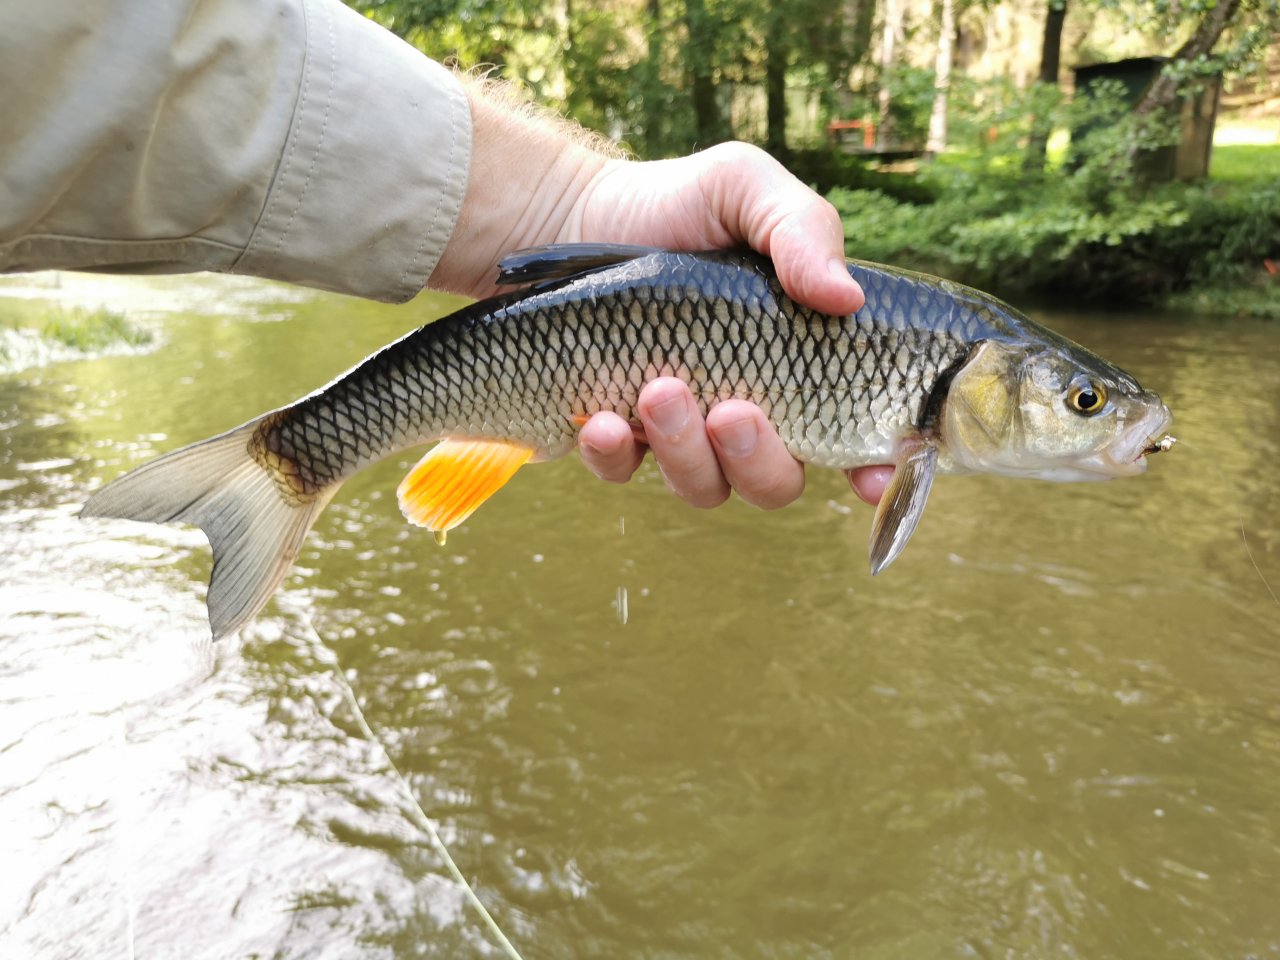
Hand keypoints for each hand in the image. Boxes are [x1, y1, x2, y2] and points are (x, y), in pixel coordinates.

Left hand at [429, 83, 890, 506]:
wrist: (570, 214)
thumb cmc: (677, 204)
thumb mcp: (744, 188)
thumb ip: (800, 229)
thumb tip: (847, 297)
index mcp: (796, 363)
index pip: (851, 434)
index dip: (873, 466)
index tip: (872, 476)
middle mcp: (746, 411)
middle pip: (775, 481)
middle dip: (758, 459)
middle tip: (732, 410)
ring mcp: (681, 433)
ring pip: (704, 485)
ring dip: (686, 453)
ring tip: (659, 389)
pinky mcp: (618, 438)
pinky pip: (622, 474)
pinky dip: (614, 456)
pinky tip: (601, 421)